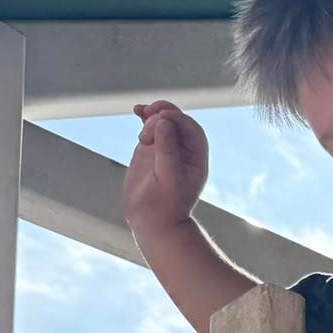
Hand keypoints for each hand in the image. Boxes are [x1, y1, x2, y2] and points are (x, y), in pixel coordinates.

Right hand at [123, 101, 208, 237]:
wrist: (150, 222)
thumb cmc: (163, 206)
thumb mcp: (168, 178)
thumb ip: (167, 149)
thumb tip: (164, 122)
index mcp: (195, 157)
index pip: (190, 128)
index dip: (177, 118)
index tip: (160, 119)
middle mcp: (183, 150)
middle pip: (177, 120)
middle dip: (163, 113)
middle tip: (147, 116)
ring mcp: (166, 148)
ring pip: (163, 120)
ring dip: (153, 113)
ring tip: (141, 114)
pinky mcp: (150, 149)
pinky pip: (150, 127)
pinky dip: (144, 117)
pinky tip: (137, 110)